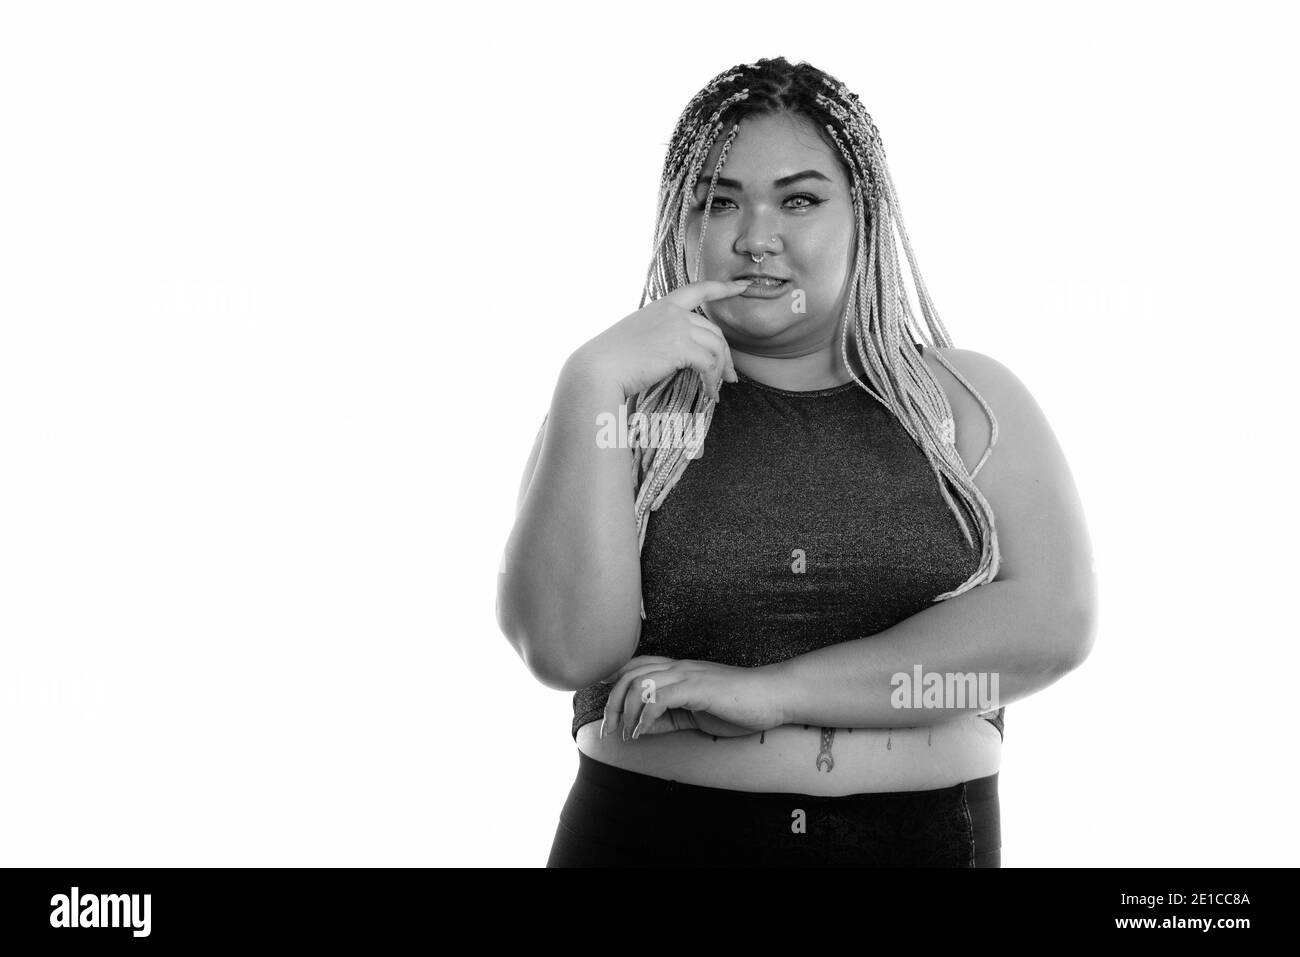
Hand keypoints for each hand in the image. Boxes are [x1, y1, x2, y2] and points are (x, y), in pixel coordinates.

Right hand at [568, 279, 749, 401]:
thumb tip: (679, 355)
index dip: (723, 288)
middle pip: (714, 331)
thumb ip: (661, 335)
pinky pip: (709, 364)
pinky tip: (709, 393)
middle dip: (726, 355)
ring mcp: (678, 327)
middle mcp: (673, 312)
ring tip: (717, 389)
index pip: (699, 289)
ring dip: (721, 372)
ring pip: (716, 348)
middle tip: (730, 376)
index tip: (742, 287)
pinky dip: (712, 381)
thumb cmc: (612, 360)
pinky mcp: (681, 347)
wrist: (598, 369)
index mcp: (662, 305)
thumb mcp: (638, 336)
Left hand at [598, 656, 786, 740]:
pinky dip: (645, 716)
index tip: (603, 706)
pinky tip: (643, 732)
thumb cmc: (739, 705)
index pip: (635, 666)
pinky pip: (659, 697)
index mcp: (678, 669)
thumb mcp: (696, 713)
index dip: (613, 682)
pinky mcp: (697, 687)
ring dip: (625, 712)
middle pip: (629, 674)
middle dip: (611, 703)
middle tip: (609, 730)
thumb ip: (669, 716)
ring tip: (626, 734)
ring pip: (639, 683)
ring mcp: (687, 674)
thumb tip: (642, 727)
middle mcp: (678, 666)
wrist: (773, 697)